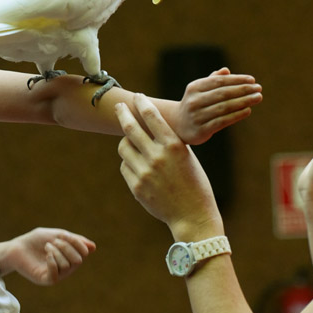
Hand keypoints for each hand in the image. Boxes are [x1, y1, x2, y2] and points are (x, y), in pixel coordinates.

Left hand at [0, 228, 95, 285]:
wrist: (17, 247)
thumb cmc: (36, 240)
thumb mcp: (58, 235)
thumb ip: (75, 241)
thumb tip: (94, 247)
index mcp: (70, 257)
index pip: (84, 252)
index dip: (77, 242)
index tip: (64, 235)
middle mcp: (65, 268)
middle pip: (78, 260)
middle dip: (67, 247)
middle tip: (54, 241)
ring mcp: (56, 275)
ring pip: (67, 265)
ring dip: (56, 252)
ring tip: (46, 247)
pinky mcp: (45, 280)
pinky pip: (55, 274)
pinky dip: (52, 261)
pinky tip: (46, 254)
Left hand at [117, 93, 223, 240]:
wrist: (192, 215)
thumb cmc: (194, 183)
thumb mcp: (187, 156)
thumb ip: (168, 141)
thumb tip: (150, 124)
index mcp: (173, 145)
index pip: (152, 116)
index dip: (142, 103)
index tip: (138, 97)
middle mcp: (157, 156)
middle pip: (130, 127)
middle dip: (122, 113)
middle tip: (119, 106)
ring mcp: (145, 172)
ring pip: (123, 147)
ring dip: (126, 141)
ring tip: (133, 142)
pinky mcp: (136, 187)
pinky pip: (124, 166)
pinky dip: (129, 162)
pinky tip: (139, 165)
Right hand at [172, 68, 261, 144]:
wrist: (177, 126)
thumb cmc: (194, 104)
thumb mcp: (199, 90)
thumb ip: (212, 80)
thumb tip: (226, 71)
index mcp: (194, 87)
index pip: (219, 81)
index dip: (236, 80)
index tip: (252, 80)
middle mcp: (194, 100)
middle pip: (223, 93)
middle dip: (243, 90)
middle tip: (259, 89)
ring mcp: (197, 116)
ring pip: (224, 107)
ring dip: (243, 102)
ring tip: (257, 98)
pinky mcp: (201, 129)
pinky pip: (222, 121)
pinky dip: (236, 115)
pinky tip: (248, 110)